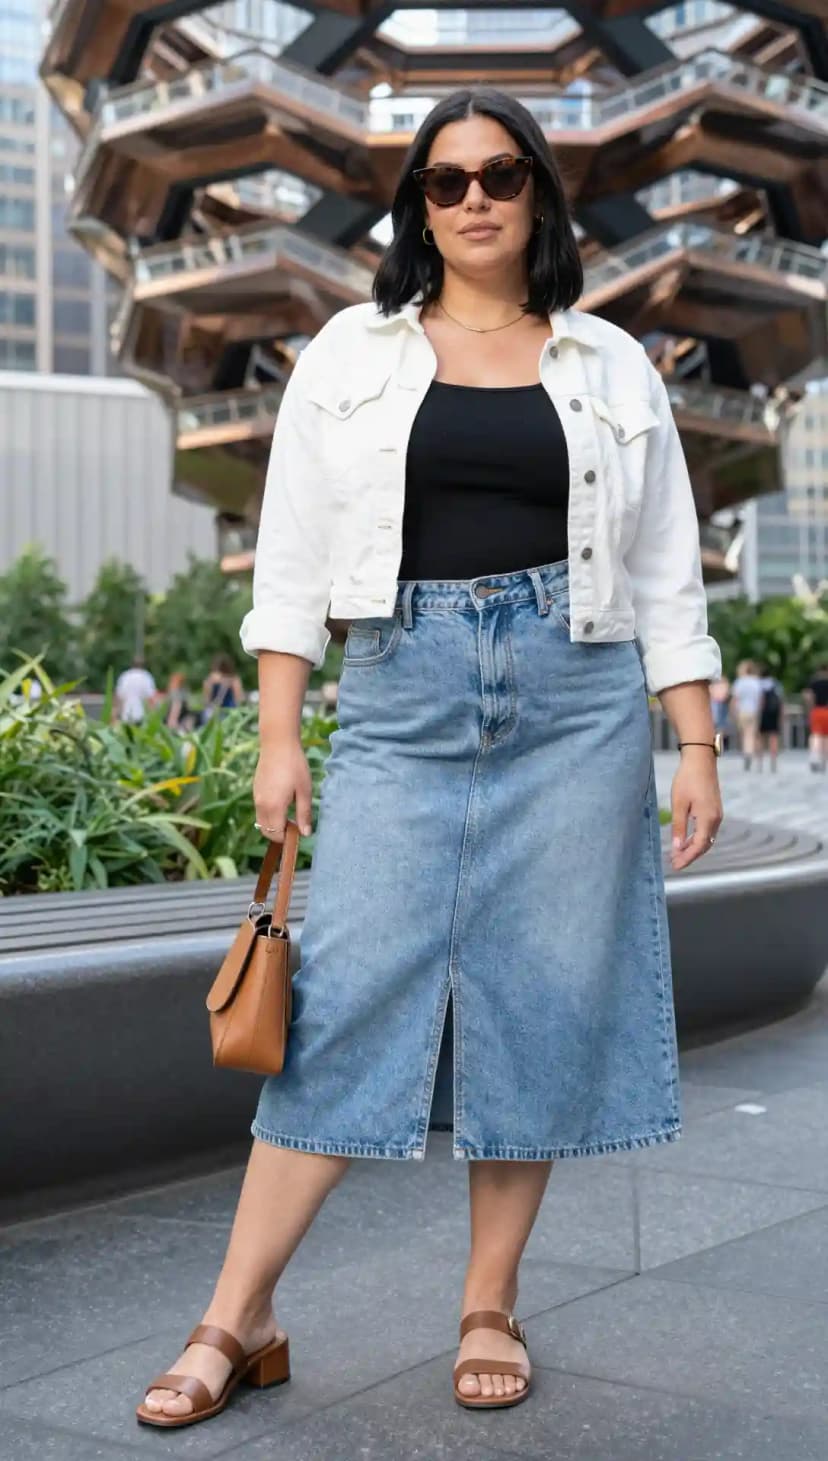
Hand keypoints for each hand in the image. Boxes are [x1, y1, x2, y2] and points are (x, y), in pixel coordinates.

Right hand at [253, 740, 312, 840]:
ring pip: (261, 821)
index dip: (287, 838)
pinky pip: (260, 810)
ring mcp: (256, 797)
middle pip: (266, 831)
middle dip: (279, 833)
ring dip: (274, 824)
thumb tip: (305, 834)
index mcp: (274, 807)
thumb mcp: (305, 791)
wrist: (278, 744)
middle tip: (295, 824)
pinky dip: (269, 814)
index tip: (299, 831)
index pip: (276, 834)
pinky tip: (282, 801)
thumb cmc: (295, 766)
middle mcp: (261, 805)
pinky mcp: (255, 790)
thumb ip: (304, 814)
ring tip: (290, 811)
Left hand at [670, 747, 722, 870]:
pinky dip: (697, 838)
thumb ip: (679, 827)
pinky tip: (686, 840)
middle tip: (674, 863)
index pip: (699, 846)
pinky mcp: (714, 810)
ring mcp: (717, 814)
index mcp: (708, 818)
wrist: (700, 760)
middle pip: (705, 845)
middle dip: (690, 855)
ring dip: (693, 848)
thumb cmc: (687, 779)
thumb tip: (677, 847)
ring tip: (677, 854)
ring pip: (707, 838)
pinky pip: (707, 830)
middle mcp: (716, 819)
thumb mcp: (678, 804)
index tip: (675, 866)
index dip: (687, 857)